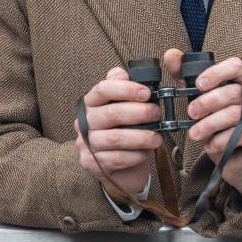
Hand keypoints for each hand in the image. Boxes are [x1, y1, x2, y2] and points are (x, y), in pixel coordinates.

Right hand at [75, 67, 161, 194]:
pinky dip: (136, 155)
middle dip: (140, 113)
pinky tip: (146, 152)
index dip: (126, 89)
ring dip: (141, 137)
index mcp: (91, 103)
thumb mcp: (125, 107)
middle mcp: (83, 122)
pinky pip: (116, 158)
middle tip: (157, 114)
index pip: (103, 89)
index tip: (147, 93)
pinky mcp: (90, 163)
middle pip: (112, 113)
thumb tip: (124, 75)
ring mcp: (85, 144)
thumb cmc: (125, 130)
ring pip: (115, 138)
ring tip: (157, 138)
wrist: (121, 166)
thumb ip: (124, 89)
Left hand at [164, 48, 241, 200]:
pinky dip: (221, 140)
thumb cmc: (219, 119)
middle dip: (207, 103)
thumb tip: (171, 54)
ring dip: (210, 125)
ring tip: (194, 133)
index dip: (217, 73)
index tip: (198, 84)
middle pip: (234, 92)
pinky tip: (211, 144)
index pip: (237, 66)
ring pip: (235, 115)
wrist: (235, 154)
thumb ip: (186, 75)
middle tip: (191, 113)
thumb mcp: (200, 95)